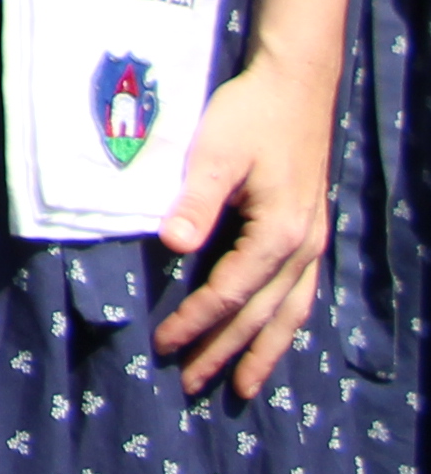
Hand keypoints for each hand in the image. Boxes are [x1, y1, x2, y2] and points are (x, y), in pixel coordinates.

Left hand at [157, 58, 338, 395]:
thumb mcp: (214, 152)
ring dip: (263, 351)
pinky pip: (299, 295)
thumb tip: (171, 245)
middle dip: (226, 353)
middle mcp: (301, 248)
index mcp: (277, 234)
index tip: (163, 343)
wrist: (295, 87)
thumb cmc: (249, 116)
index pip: (227, 293)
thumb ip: (195, 201)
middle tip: (194, 386)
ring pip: (289, 314)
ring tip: (242, 386)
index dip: (195, 322)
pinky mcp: (309, 233)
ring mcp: (311, 243)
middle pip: (260, 316)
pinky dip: (283, 323)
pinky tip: (270, 336)